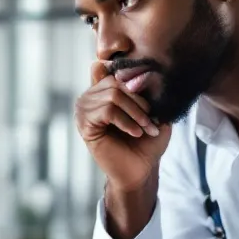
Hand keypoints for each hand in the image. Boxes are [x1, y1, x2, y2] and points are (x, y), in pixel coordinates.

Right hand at [74, 61, 172, 192]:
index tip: (146, 85)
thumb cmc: (147, 142)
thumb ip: (148, 91)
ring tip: (146, 129)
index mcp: (105, 89)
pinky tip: (135, 133)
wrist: (140, 170)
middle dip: (140, 101)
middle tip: (153, 120)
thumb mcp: (154, 112)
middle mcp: (91, 96)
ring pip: (113, 96)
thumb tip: (143, 73)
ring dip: (135, 114)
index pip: (112, 68)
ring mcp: (85, 110)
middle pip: (116, 82)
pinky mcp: (84, 125)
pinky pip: (107, 111)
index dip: (129, 72)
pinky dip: (126, 122)